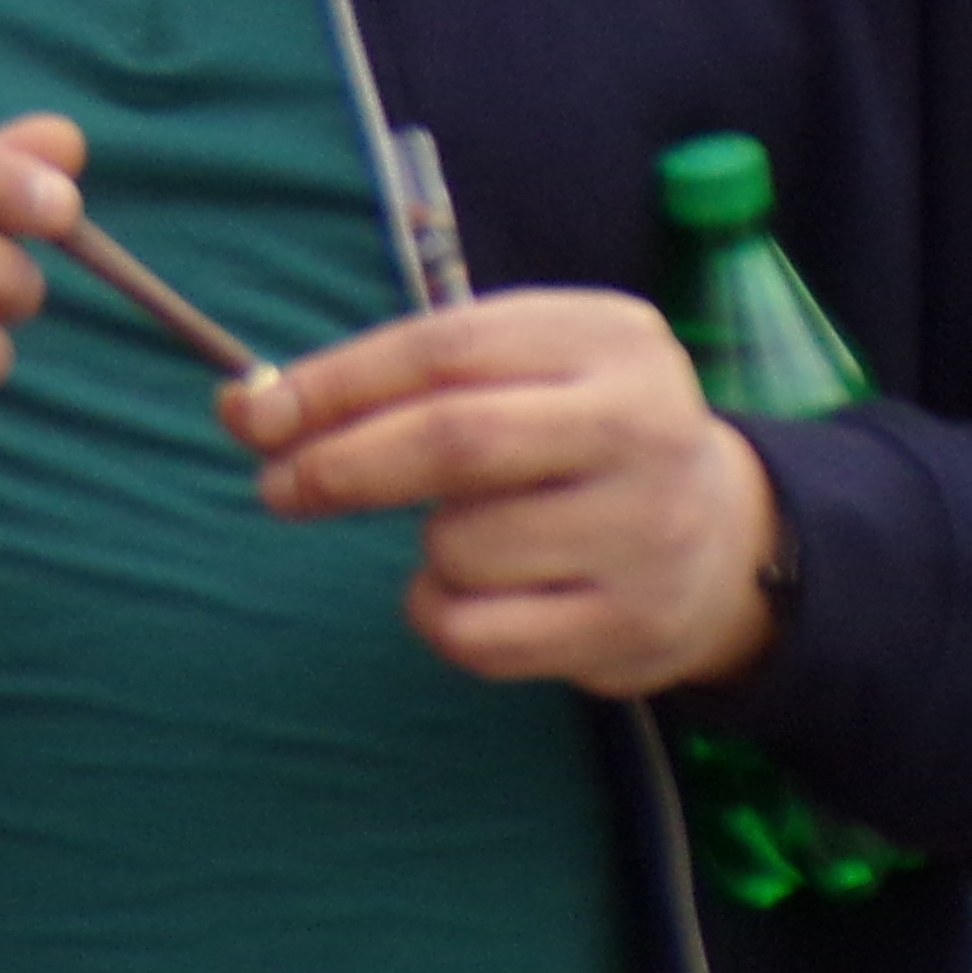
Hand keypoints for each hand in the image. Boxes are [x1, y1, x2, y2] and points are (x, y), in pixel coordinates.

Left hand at [226, 290, 781, 696]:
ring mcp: (648, 532)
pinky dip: (439, 616)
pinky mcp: (634, 626)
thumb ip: (389, 382)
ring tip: (462, 539)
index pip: (444, 349)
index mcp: (608, 338)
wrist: (726, 540)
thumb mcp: (512, 374)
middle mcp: (642, 427)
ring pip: (463, 547)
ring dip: (425, 550)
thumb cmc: (573, 439)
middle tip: (278, 487)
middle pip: (455, 441)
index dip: (334, 383)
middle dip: (343, 466)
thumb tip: (245, 407)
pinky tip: (475, 594)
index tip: (252, 414)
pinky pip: (478, 634)